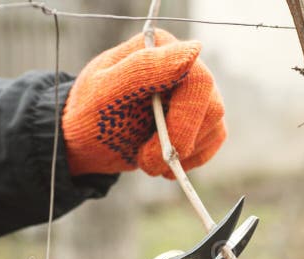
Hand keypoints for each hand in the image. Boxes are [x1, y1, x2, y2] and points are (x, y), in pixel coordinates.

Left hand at [62, 30, 225, 178]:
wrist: (88, 143)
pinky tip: (165, 164)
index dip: (186, 116)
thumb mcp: (104, 92)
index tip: (167, 147)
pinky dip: (192, 159)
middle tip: (148, 162)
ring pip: (214, 124)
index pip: (196, 79)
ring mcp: (194, 93)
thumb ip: (142, 69)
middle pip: (210, 106)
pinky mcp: (200, 118)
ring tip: (147, 161)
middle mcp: (183, 65)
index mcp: (159, 48)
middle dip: (180, 141)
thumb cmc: (89, 114)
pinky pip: (215, 139)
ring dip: (182, 153)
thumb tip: (192, 50)